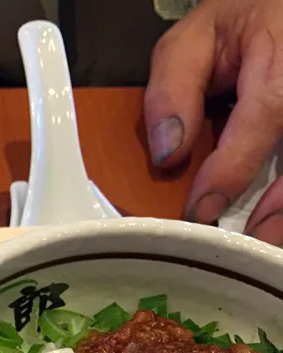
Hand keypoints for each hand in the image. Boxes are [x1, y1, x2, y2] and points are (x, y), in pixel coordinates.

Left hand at [144, 0, 282, 241]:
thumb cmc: (244, 20)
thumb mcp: (195, 39)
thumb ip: (174, 90)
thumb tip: (166, 152)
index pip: (265, 116)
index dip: (234, 169)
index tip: (203, 209)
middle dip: (278, 207)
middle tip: (243, 245)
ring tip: (261, 241)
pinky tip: (273, 223)